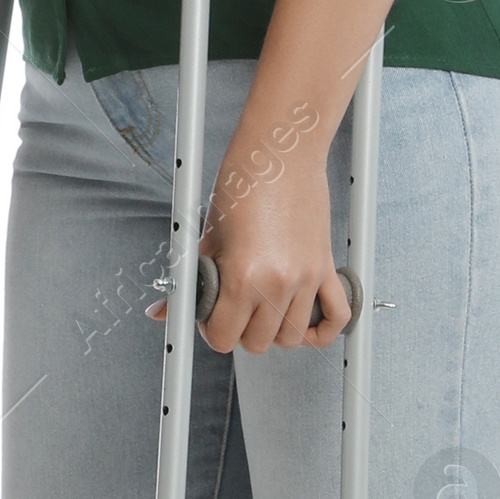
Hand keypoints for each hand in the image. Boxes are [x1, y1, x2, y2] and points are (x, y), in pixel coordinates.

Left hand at [149, 142, 348, 355]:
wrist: (280, 154)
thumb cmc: (242, 187)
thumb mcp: (207, 237)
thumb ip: (190, 282)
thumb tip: (161, 312)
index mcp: (243, 277)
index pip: (224, 337)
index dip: (211, 330)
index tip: (210, 315)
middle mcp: (278, 284)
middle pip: (257, 343)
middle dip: (240, 332)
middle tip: (232, 309)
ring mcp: (306, 279)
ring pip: (292, 337)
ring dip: (274, 331)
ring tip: (262, 309)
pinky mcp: (326, 269)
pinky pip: (338, 317)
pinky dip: (323, 330)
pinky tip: (305, 321)